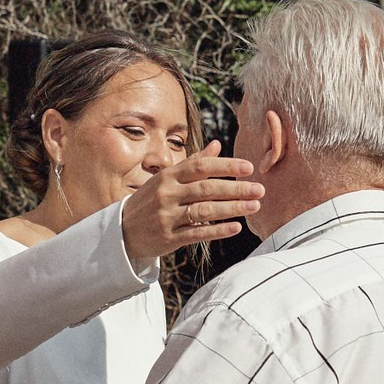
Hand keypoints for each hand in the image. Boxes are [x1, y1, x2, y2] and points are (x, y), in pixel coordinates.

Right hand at [122, 145, 261, 263]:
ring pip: (204, 211)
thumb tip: (217, 145)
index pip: (201, 167)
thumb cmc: (152, 199)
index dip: (226, 166)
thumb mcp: (168, 177)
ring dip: (232, 209)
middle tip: (260, 190)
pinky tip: (236, 227)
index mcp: (169, 176)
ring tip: (254, 207)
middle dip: (236, 189)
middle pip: (206, 189)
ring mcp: (167, 217)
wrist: (123, 230)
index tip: (249, 168)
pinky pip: (197, 234)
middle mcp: (167, 194)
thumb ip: (193, 162)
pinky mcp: (168, 238)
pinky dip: (218, 231)